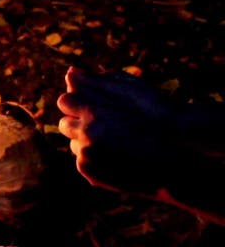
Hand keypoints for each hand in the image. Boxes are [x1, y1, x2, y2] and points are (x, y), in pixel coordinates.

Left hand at [56, 67, 180, 194]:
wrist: (181, 156)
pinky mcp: (91, 174)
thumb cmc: (158, 116)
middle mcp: (86, 133)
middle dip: (79, 122)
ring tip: (116, 143)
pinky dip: (96, 159)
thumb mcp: (129, 88)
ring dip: (87, 142)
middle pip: (65, 124)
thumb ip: (94, 81)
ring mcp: (87, 155)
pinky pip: (84, 163)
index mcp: (92, 110)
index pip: (65, 101)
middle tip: (105, 125)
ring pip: (74, 144)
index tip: (93, 106)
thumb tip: (70, 73)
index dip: (80, 103)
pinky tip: (118, 157)